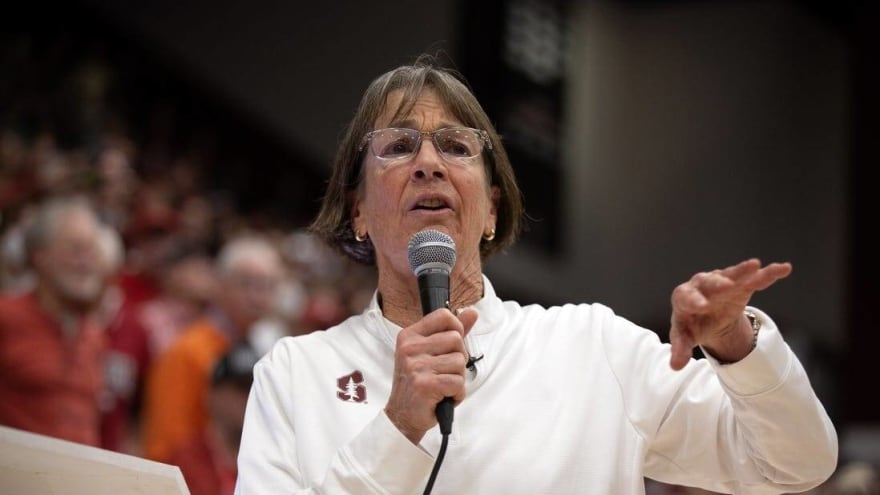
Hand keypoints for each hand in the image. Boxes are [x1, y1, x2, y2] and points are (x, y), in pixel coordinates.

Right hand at [385, 307, 477, 442]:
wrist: (402, 416)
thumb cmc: (418, 383)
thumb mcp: (430, 353)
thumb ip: (451, 331)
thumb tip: (472, 312)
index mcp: (410, 336)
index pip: (444, 315)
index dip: (456, 328)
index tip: (451, 345)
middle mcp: (410, 348)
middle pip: (456, 339)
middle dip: (458, 358)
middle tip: (444, 372)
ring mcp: (416, 366)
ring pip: (460, 361)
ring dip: (457, 378)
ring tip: (442, 385)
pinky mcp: (425, 384)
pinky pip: (458, 382)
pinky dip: (457, 394)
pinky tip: (443, 397)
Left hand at [668, 259, 791, 369]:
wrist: (706, 315)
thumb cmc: (691, 324)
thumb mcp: (684, 337)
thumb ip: (680, 349)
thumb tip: (675, 367)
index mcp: (684, 297)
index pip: (686, 296)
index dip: (693, 300)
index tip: (701, 306)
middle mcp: (702, 285)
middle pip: (709, 282)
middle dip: (718, 283)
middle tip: (727, 285)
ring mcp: (722, 283)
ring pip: (733, 275)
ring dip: (744, 270)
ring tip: (755, 266)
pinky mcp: (741, 285)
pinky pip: (754, 278)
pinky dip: (768, 273)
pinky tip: (784, 269)